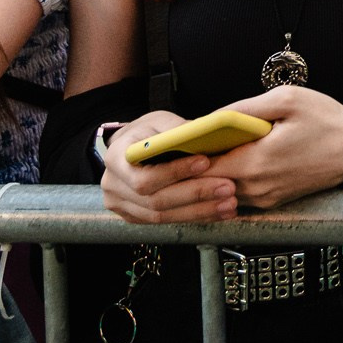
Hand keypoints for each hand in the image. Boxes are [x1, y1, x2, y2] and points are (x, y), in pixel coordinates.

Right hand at [99, 112, 239, 224]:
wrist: (129, 148)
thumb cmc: (145, 132)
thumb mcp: (158, 121)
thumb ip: (176, 129)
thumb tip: (201, 134)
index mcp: (116, 159)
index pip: (146, 177)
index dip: (176, 172)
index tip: (205, 162)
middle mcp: (113, 187)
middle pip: (157, 201)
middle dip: (195, 195)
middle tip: (227, 188)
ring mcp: (122, 206)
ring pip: (162, 216)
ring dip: (199, 211)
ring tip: (229, 204)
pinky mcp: (135, 217)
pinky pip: (166, 222)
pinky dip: (194, 217)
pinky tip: (217, 212)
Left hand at [197, 86, 342, 209]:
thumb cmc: (326, 121)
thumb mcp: (287, 100)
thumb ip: (245, 109)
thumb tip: (212, 116)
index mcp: (257, 163)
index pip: (204, 168)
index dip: (185, 157)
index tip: (175, 143)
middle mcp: (258, 187)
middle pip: (209, 183)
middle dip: (195, 167)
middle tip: (183, 146)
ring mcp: (265, 198)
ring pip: (223, 190)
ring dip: (212, 174)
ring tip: (204, 151)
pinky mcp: (273, 201)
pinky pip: (240, 193)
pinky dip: (229, 180)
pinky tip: (231, 160)